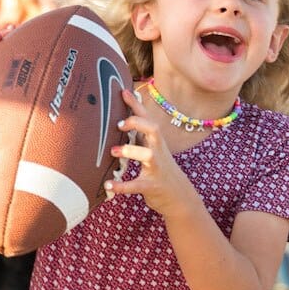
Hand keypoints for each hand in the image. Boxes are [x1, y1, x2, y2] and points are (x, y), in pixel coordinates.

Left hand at [105, 90, 197, 218]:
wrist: (180, 197)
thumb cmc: (161, 171)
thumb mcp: (153, 151)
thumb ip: (141, 138)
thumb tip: (122, 121)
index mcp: (156, 142)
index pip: (147, 118)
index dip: (136, 104)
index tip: (123, 92)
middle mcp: (158, 152)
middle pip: (154, 129)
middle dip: (138, 123)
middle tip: (119, 124)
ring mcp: (156, 169)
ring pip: (147, 155)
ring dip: (130, 151)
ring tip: (113, 151)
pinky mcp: (152, 186)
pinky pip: (136, 185)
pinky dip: (122, 185)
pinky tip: (108, 185)